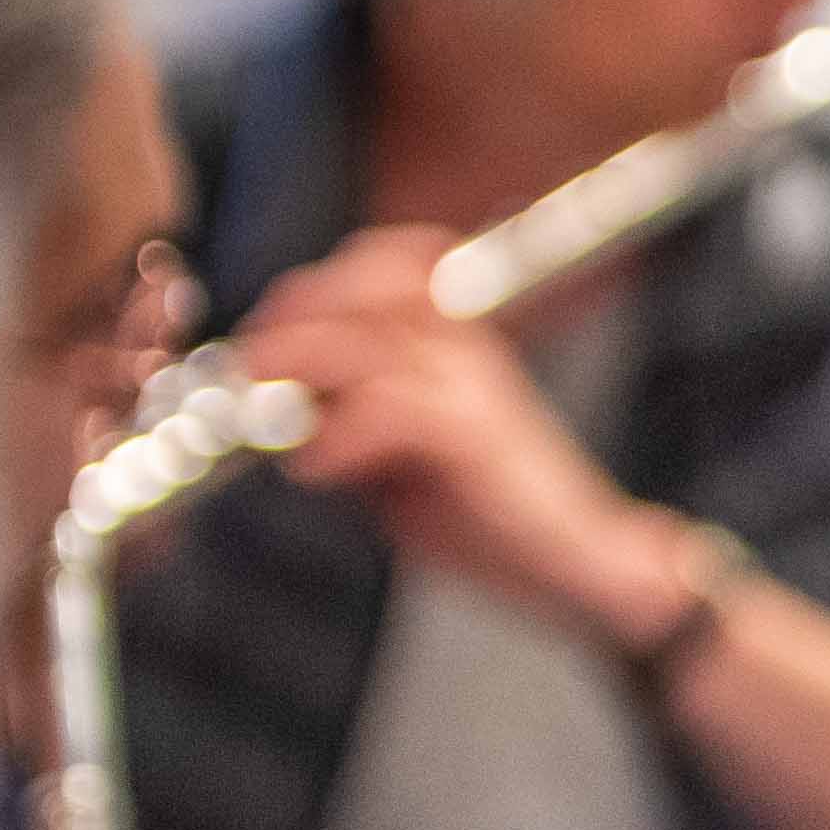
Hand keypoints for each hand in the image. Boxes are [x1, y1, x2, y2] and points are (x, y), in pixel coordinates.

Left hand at [234, 231, 692, 645]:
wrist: (579, 564)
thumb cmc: (496, 519)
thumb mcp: (407, 458)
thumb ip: (356, 423)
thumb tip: (284, 413)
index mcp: (460, 342)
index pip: (389, 265)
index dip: (321, 283)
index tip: (277, 321)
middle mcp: (467, 349)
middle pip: (363, 286)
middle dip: (290, 319)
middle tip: (250, 367)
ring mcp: (472, 385)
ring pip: (361, 344)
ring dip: (295, 374)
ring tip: (263, 416)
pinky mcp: (471, 432)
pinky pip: (385, 410)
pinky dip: (335, 439)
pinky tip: (316, 469)